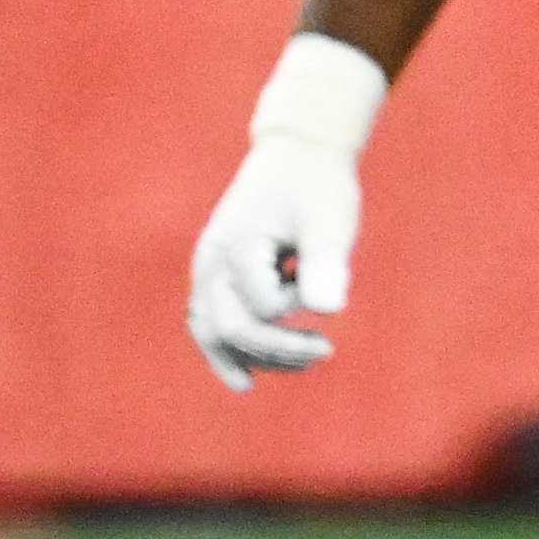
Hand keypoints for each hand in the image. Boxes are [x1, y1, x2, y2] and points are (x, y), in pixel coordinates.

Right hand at [188, 133, 364, 389]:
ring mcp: (209, 272)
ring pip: (216, 332)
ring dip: (257, 355)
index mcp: (236, 248)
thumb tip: (328, 310)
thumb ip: (325, 263)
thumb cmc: (317, 188)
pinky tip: (246, 381)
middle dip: (277, 349)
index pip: (259, 306)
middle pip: (230, 328)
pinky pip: (211, 324)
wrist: (298, 156)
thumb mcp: (329, 222)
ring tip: (306, 363)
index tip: (323, 292)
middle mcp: (212, 264)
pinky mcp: (218, 277)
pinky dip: (229, 352)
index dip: (294, 310)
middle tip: (326, 352)